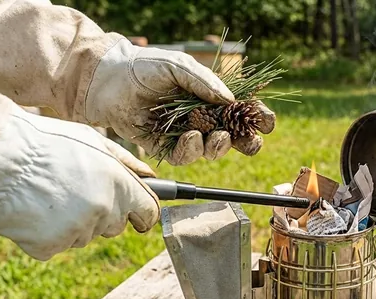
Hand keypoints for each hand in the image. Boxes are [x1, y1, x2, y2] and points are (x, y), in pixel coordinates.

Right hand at [0, 106, 160, 260]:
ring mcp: (77, 231)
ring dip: (73, 222)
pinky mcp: (50, 246)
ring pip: (85, 236)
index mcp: (120, 185)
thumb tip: (152, 178)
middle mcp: (103, 211)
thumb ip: (128, 163)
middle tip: (74, 189)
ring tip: (48, 194)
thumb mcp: (93, 141)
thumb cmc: (45, 143)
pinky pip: (58, 246)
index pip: (149, 214)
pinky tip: (33, 210)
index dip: (142, 213)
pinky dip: (47, 234)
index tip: (136, 214)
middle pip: (116, 226)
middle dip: (103, 213)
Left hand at [84, 39, 275, 164]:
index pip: (242, 112)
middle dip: (246, 143)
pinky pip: (185, 156)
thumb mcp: (179, 66)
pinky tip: (190, 137)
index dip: (258, 119)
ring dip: (218, 147)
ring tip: (214, 135)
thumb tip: (230, 100)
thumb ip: (205, 82)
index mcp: (211, 98)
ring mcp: (184, 134)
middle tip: (249, 142)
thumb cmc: (145, 67)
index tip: (267, 123)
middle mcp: (201, 119)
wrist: (108, 80)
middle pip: (233, 139)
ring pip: (212, 151)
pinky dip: (191, 150)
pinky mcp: (164, 147)